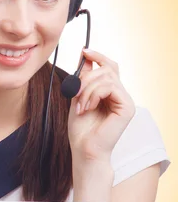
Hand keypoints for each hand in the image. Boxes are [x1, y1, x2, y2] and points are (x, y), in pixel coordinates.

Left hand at [68, 48, 135, 162]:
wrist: (84, 150)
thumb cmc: (81, 130)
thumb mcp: (78, 97)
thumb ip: (82, 79)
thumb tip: (84, 55)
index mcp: (110, 93)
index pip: (109, 66)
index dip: (98, 56)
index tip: (84, 51)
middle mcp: (121, 95)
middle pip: (107, 69)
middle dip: (86, 78)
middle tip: (74, 94)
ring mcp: (126, 101)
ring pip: (106, 77)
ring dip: (87, 90)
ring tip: (80, 106)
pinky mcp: (127, 107)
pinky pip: (110, 87)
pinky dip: (94, 95)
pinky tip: (87, 107)